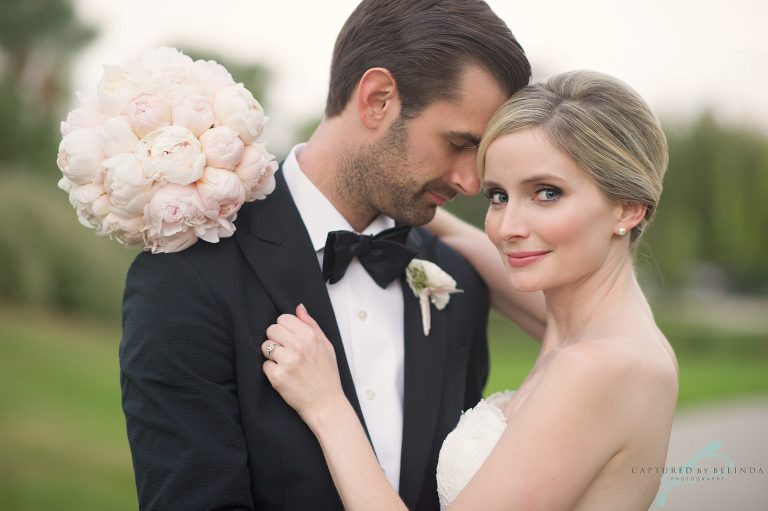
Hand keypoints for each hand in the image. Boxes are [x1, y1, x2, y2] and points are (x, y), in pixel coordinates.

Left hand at [262, 304, 346, 426]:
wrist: (326, 404)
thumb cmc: (326, 374)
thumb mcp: (326, 346)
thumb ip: (311, 325)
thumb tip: (299, 307)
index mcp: (310, 336)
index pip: (283, 319)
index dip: (284, 329)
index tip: (290, 340)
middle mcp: (298, 346)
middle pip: (271, 330)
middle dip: (276, 340)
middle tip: (286, 352)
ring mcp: (287, 361)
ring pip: (265, 346)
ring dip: (272, 355)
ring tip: (286, 365)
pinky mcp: (277, 377)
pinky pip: (264, 365)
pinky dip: (271, 371)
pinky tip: (284, 376)